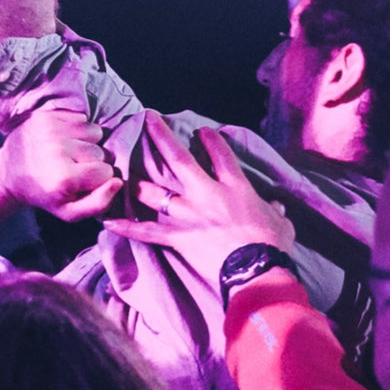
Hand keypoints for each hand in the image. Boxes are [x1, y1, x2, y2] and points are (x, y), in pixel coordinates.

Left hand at [0, 107, 123, 221]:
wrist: (10, 173)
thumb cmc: (44, 194)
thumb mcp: (69, 213)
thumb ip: (98, 204)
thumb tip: (118, 182)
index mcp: (64, 177)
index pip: (107, 172)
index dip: (99, 178)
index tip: (82, 181)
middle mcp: (58, 150)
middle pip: (101, 151)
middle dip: (92, 161)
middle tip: (73, 167)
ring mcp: (51, 129)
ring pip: (94, 131)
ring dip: (87, 142)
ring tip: (70, 152)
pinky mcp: (46, 115)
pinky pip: (82, 117)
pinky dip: (77, 128)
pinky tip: (64, 139)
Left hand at [103, 112, 294, 285]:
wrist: (256, 270)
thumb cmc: (272, 246)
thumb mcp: (281, 223)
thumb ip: (275, 211)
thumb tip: (277, 208)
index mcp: (235, 187)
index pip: (221, 155)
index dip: (211, 140)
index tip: (203, 131)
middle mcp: (207, 194)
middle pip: (179, 159)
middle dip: (162, 137)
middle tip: (148, 119)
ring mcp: (189, 215)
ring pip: (156, 192)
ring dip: (138, 181)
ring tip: (122, 170)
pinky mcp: (178, 237)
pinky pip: (147, 232)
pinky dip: (127, 227)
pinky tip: (107, 221)